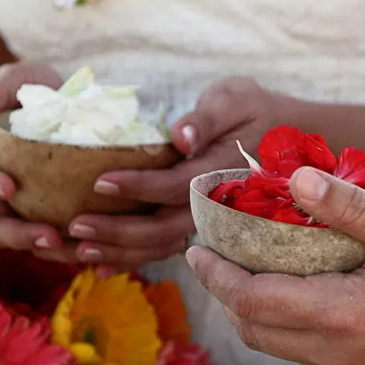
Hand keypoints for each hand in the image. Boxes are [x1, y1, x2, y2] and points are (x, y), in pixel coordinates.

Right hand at [0, 62, 72, 255]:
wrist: (70, 108)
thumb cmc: (38, 93)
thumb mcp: (20, 80)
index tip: (9, 187)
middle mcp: (3, 193)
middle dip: (20, 235)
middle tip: (50, 236)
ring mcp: (32, 208)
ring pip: (31, 241)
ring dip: (53, 252)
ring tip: (82, 251)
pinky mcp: (61, 217)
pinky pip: (65, 242)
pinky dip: (81, 249)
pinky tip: (106, 251)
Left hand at [68, 77, 297, 268]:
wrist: (289, 136)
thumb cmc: (256, 109)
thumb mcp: (236, 98)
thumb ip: (208, 117)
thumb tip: (180, 136)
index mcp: (221, 171)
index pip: (176, 186)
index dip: (138, 187)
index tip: (99, 182)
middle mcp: (216, 203)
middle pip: (165, 228)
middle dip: (118, 232)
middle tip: (75, 227)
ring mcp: (210, 218)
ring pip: (163, 245)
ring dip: (121, 252)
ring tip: (77, 250)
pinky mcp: (201, 222)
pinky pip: (168, 247)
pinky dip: (135, 259)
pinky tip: (103, 265)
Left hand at [186, 167, 364, 364]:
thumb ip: (349, 208)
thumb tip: (294, 179)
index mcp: (339, 316)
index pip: (251, 299)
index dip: (216, 274)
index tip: (196, 246)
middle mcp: (331, 351)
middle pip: (250, 328)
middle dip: (223, 290)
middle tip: (215, 250)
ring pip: (271, 342)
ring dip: (248, 306)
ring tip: (246, 264)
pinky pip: (297, 347)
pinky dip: (276, 318)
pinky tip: (291, 286)